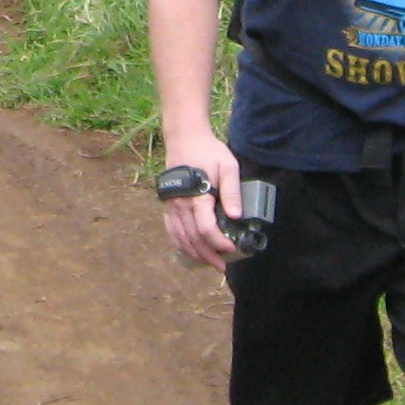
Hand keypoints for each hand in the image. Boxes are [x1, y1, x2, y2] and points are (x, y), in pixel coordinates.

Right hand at [161, 133, 246, 269]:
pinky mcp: (168, 204)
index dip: (218, 242)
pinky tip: (189, 250)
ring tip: (208, 262)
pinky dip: (180, 243)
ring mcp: (172, 205)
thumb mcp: (227, 166)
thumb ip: (232, 191)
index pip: (205, 228)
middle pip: (192, 238)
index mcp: (197, 196)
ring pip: (180, 237)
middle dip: (208, 255)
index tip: (231, 249)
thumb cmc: (208, 152)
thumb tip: (236, 216)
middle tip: (222, 266)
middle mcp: (181, 204)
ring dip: (194, 253)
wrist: (184, 139)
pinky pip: (171, 230)